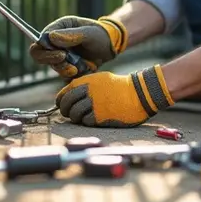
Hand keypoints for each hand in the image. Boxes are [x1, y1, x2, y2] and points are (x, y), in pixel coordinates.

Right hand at [29, 15, 127, 78]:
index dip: (46, 50)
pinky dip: (72, 75)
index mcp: (58, 28)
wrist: (111, 46)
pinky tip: (83, 70)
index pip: (40, 40)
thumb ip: (72, 35)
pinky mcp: (67, 66)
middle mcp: (56, 42)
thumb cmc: (100, 34)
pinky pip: (63, 75)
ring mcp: (60, 55)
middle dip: (53, 61)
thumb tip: (51, 37)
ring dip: (64, 69)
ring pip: (53, 66)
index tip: (61, 55)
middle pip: (40, 55)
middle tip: (67, 63)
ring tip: (78, 68)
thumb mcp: (89, 33)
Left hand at [55, 65, 174, 126]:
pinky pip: (86, 122)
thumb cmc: (120, 87)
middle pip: (66, 104)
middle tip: (70, 114)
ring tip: (84, 117)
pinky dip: (88, 122)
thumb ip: (85, 86)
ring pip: (74, 115)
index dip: (61, 101)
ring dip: (77, 118)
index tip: (62, 105)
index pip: (64, 93)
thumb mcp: (101, 79)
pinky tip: (95, 118)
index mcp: (86, 82)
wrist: (139, 94)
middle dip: (66, 111)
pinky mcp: (100, 117)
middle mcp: (87, 92)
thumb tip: (69, 96)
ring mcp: (93, 105)